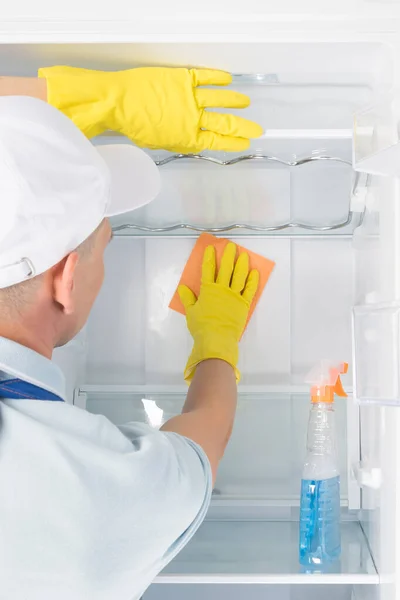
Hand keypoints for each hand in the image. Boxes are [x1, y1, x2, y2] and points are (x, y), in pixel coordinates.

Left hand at [38, 66, 262, 153]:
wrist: (117, 102)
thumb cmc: (134, 125)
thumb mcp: (158, 143)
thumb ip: (178, 141)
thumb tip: (194, 140)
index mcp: (187, 138)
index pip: (217, 141)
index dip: (232, 143)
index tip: (244, 143)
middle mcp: (193, 119)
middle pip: (225, 124)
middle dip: (243, 128)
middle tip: (256, 129)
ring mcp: (189, 98)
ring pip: (220, 100)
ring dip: (235, 102)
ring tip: (246, 103)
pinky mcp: (182, 79)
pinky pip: (205, 77)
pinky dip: (218, 77)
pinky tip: (228, 78)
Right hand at [178, 243, 258, 382]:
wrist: (216, 340)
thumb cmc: (202, 327)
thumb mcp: (191, 312)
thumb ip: (188, 299)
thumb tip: (183, 288)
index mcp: (208, 290)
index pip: (208, 269)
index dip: (209, 257)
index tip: (212, 248)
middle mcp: (222, 289)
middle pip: (226, 269)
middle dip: (228, 256)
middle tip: (231, 246)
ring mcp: (234, 296)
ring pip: (239, 276)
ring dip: (242, 264)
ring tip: (244, 255)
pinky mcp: (244, 304)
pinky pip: (250, 290)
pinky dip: (253, 281)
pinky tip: (254, 272)